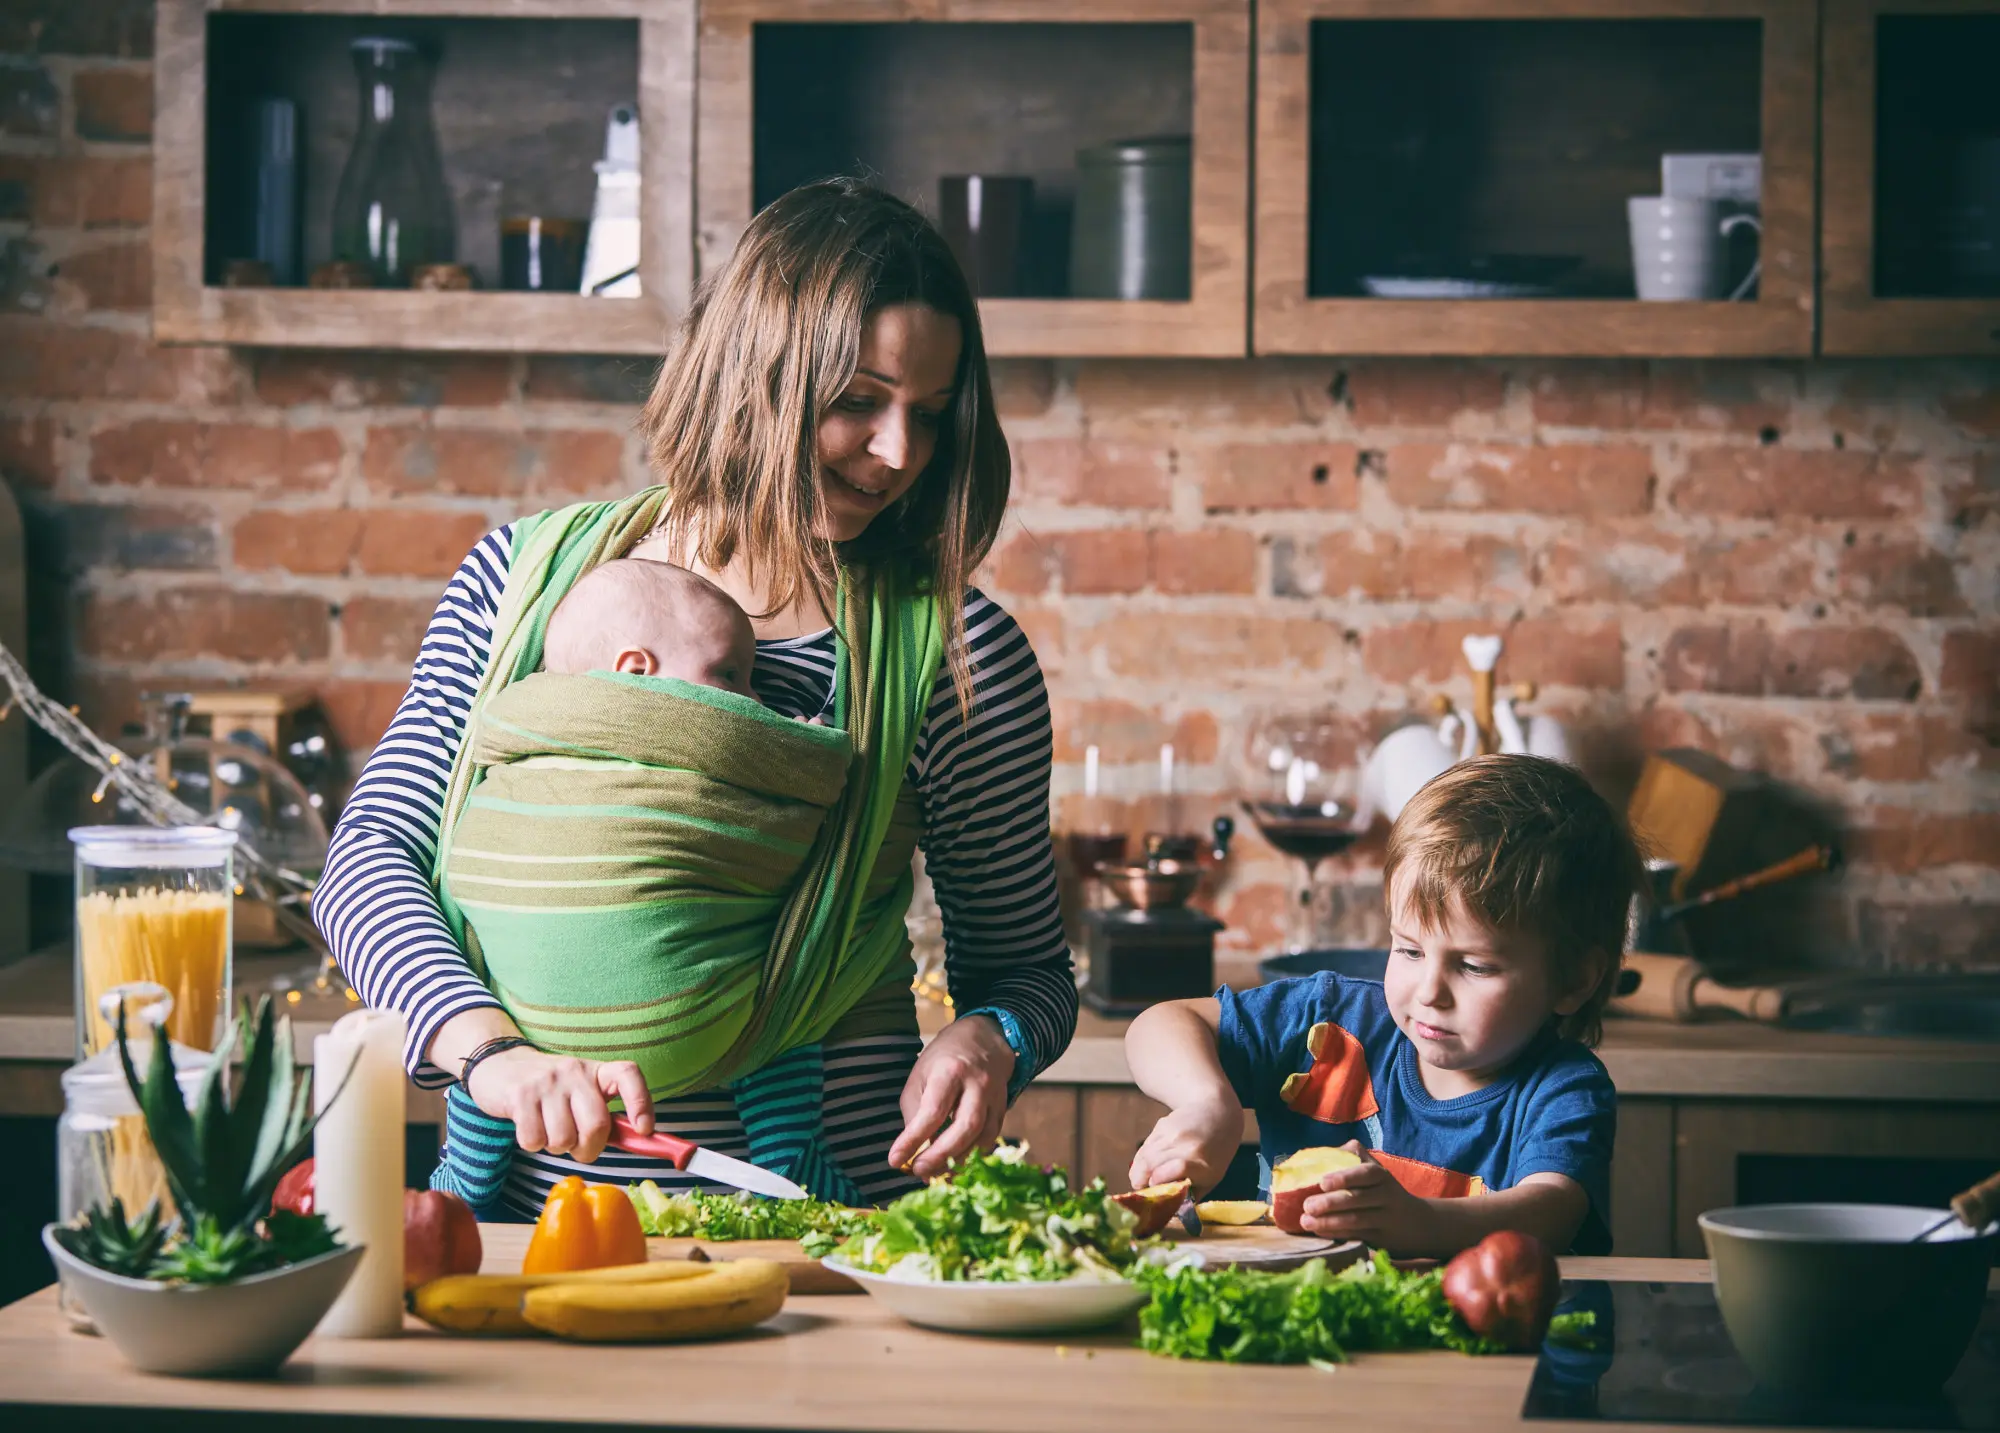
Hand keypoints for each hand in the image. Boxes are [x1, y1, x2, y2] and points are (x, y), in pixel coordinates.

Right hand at [464, 1046, 654, 1163]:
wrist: (500, 1067)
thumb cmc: (551, 1091)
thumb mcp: (580, 1092)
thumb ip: (603, 1114)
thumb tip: (636, 1140)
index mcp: (595, 1070)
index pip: (628, 1075)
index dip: (642, 1103)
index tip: (645, 1130)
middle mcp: (574, 1071)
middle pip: (596, 1125)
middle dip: (589, 1149)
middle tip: (579, 1148)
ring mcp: (547, 1082)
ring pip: (563, 1139)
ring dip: (557, 1148)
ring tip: (549, 1131)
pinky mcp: (520, 1096)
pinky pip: (534, 1140)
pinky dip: (533, 1144)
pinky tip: (530, 1128)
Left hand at [888, 1014, 1014, 1179]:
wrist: (985, 1039)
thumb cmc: (944, 1060)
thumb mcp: (920, 1077)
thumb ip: (915, 1114)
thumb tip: (911, 1153)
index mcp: (950, 1071)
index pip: (933, 1111)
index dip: (913, 1139)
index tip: (895, 1160)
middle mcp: (978, 1083)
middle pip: (965, 1126)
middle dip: (941, 1155)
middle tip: (919, 1172)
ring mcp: (995, 1097)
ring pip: (982, 1137)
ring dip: (957, 1161)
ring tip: (935, 1173)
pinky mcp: (1003, 1109)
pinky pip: (990, 1138)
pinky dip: (972, 1155)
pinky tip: (954, 1163)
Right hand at [1128, 1098, 1242, 1195]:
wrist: (1216, 1113)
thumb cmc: (1216, 1153)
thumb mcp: (1212, 1178)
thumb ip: (1191, 1195)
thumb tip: (1168, 1211)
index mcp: (1204, 1162)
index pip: (1178, 1167)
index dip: (1160, 1179)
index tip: (1154, 1191)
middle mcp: (1187, 1145)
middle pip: (1153, 1162)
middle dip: (1141, 1180)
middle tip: (1142, 1190)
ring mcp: (1173, 1132)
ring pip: (1144, 1155)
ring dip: (1138, 1171)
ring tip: (1140, 1181)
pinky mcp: (1162, 1125)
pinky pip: (1145, 1146)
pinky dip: (1141, 1159)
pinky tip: (1145, 1166)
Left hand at [1297, 1141, 1438, 1252]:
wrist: (1418, 1223)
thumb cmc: (1384, 1191)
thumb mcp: (1375, 1170)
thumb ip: (1352, 1157)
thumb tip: (1319, 1153)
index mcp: (1382, 1177)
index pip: (1366, 1174)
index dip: (1345, 1177)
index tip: (1322, 1182)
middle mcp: (1387, 1196)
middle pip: (1358, 1199)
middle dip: (1330, 1203)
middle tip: (1306, 1206)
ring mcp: (1385, 1219)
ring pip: (1356, 1220)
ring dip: (1329, 1222)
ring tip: (1305, 1221)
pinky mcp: (1382, 1239)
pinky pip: (1357, 1236)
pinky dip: (1336, 1234)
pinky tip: (1319, 1231)